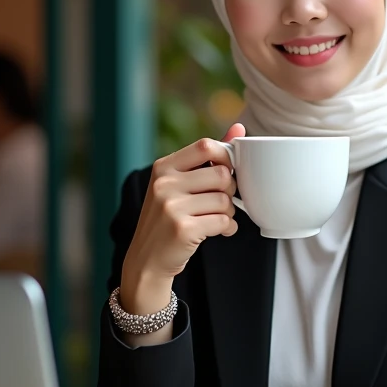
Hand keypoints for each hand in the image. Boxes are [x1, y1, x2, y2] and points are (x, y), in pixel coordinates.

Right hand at [121, 123, 245, 308]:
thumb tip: (239, 127)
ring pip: (225, 200)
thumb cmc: (168, 217)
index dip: (225, 158)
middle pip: (222, 174)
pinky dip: (227, 228)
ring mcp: (171, 207)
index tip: (227, 172)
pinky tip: (219, 231)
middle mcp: (164, 184)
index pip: (205, 146)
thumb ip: (209, 156)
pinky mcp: (183, 229)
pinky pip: (223, 221)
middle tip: (221, 201)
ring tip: (217, 218)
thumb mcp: (179, 183)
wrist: (147, 259)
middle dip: (230, 190)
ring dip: (229, 212)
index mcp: (163, 167)